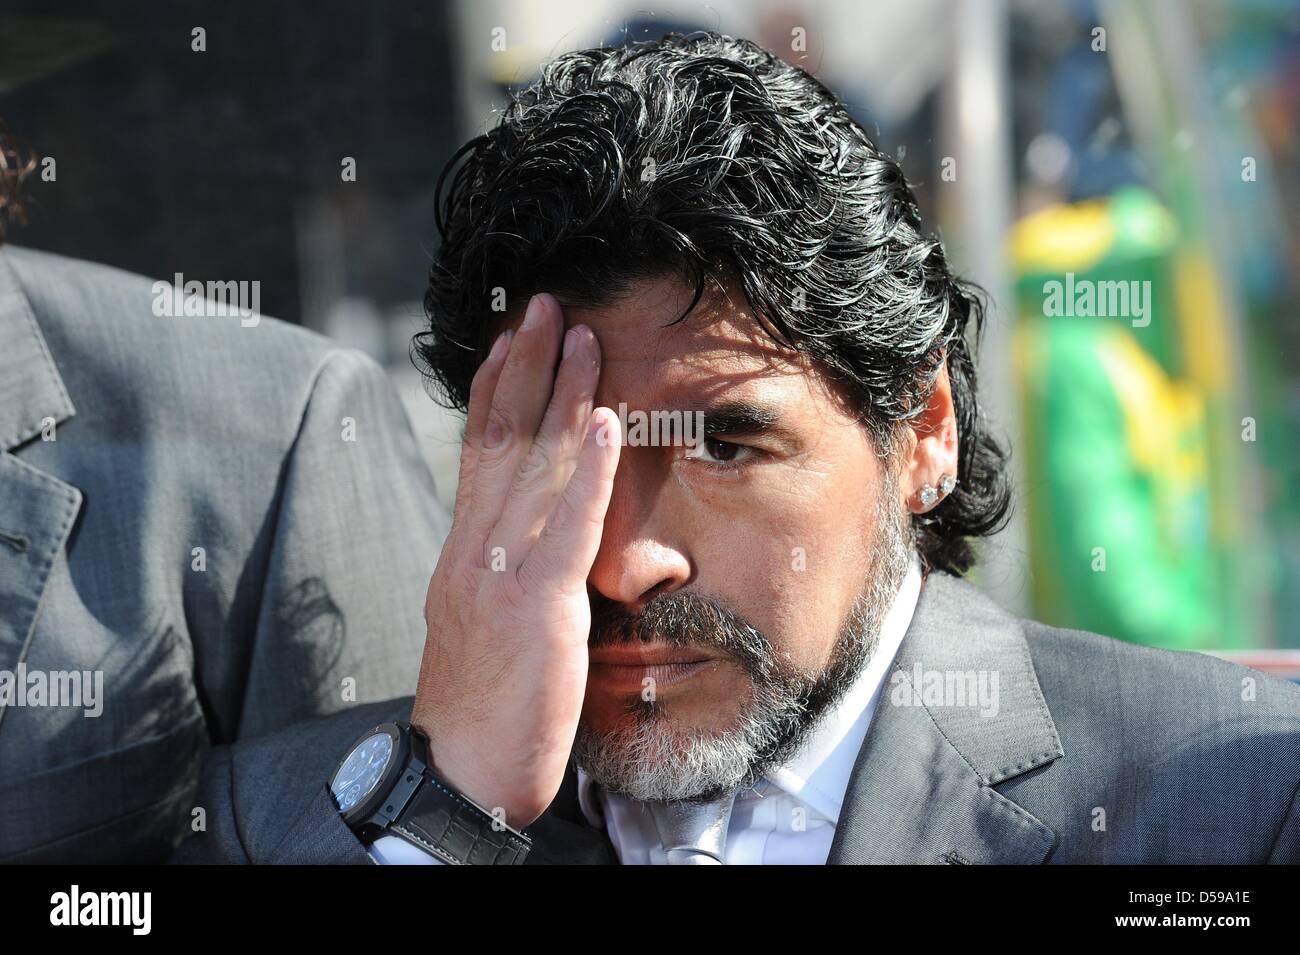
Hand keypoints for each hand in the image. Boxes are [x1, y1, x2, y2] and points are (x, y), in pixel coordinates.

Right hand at [410, 293, 619, 827]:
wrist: (458, 774)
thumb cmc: (480, 708)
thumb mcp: (484, 625)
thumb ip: (504, 573)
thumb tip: (529, 542)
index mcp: (463, 553)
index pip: (479, 456)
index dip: (495, 393)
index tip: (510, 341)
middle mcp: (474, 550)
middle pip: (500, 442)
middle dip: (526, 368)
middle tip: (546, 306)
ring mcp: (500, 574)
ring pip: (532, 469)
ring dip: (560, 396)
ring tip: (581, 337)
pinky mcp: (535, 607)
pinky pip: (566, 527)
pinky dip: (587, 470)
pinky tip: (604, 422)